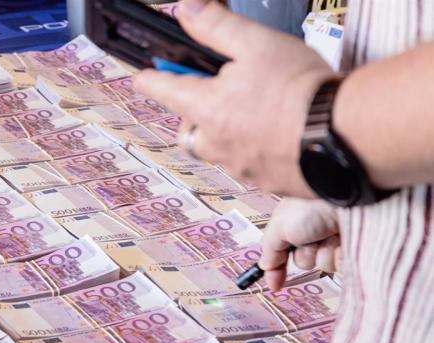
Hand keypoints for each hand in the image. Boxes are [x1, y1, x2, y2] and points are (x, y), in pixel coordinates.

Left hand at [132, 0, 336, 196]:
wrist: (345, 133)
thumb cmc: (301, 89)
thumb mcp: (256, 43)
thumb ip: (215, 27)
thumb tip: (184, 10)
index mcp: (207, 109)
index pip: (163, 91)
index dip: (150, 80)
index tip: (141, 78)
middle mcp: (216, 144)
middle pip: (187, 129)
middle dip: (191, 113)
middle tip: (212, 96)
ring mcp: (240, 167)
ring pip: (217, 150)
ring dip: (223, 133)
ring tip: (252, 113)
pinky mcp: (266, 183)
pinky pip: (248, 166)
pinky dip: (253, 150)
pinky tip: (277, 135)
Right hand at [259, 198, 340, 290]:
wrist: (344, 197)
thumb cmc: (309, 206)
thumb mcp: (280, 226)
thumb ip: (270, 249)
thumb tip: (265, 267)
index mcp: (294, 226)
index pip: (282, 254)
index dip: (277, 270)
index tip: (275, 286)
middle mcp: (314, 233)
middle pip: (304, 261)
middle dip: (307, 254)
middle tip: (310, 237)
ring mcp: (335, 239)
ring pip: (325, 265)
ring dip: (325, 253)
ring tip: (331, 234)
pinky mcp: (355, 246)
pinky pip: (345, 265)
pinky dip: (342, 255)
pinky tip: (344, 241)